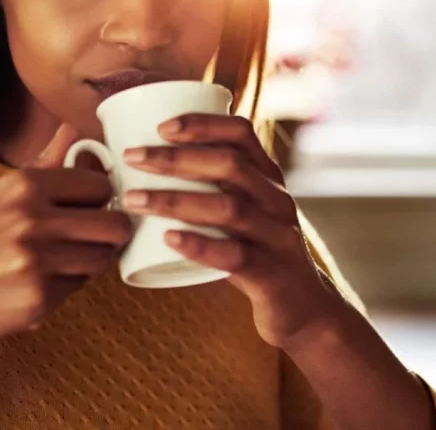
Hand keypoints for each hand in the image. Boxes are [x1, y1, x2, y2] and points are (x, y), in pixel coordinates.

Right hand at [0, 124, 131, 357]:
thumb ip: (43, 165)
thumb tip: (72, 128)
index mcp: (24, 185)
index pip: (100, 186)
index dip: (100, 201)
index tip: (89, 210)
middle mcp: (32, 218)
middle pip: (115, 224)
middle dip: (110, 234)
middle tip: (91, 240)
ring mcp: (37, 259)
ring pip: (102, 258)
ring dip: (89, 262)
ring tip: (60, 263)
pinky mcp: (39, 298)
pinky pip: (78, 287)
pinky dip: (66, 288)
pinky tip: (37, 285)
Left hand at [121, 114, 348, 350]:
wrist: (303, 310)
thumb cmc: (255, 254)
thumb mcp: (241, 214)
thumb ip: (208, 190)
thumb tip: (141, 170)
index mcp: (268, 179)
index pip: (241, 134)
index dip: (202, 124)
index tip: (161, 127)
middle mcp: (277, 201)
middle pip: (229, 166)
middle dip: (176, 158)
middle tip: (133, 158)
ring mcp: (278, 237)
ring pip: (229, 208)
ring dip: (175, 200)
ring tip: (134, 200)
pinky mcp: (273, 275)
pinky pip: (236, 256)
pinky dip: (200, 245)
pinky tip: (169, 239)